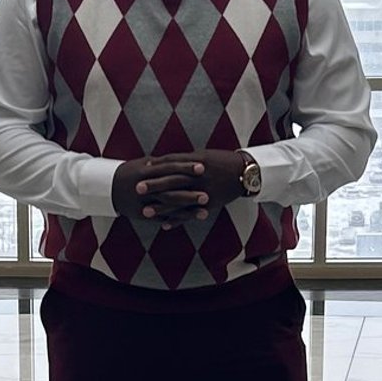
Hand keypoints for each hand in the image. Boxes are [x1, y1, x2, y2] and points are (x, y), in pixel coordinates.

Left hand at [113, 152, 247, 221]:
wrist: (244, 173)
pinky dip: (178, 220)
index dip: (157, 166)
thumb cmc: (222, 161)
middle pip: (173, 182)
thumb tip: (162, 161)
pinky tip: (165, 225)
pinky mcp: (209, 205)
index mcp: (196, 164)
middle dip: (154, 186)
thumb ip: (183, 160)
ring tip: (145, 212)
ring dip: (162, 208)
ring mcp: (203, 193)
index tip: (142, 169)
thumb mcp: (203, 156)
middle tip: (137, 189)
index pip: (173, 164)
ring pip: (179, 202)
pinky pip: (190, 214)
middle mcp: (198, 179)